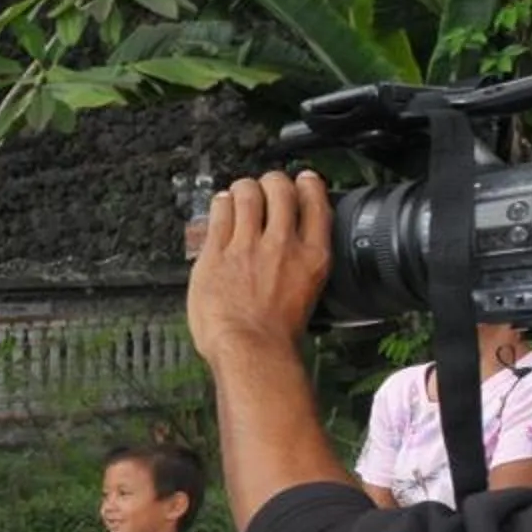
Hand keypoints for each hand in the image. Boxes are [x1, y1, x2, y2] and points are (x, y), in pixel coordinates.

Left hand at [185, 171, 331, 362]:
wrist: (250, 350)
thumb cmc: (276, 337)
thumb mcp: (308, 296)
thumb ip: (301, 269)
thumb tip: (294, 258)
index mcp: (311, 257)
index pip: (315, 203)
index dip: (308, 185)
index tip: (303, 180)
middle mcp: (282, 245)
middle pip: (281, 190)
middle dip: (273, 181)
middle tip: (267, 185)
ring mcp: (247, 246)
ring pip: (247, 194)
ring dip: (244, 188)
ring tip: (241, 193)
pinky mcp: (216, 253)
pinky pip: (219, 214)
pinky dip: (221, 203)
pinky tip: (221, 204)